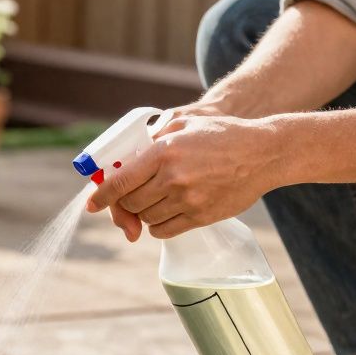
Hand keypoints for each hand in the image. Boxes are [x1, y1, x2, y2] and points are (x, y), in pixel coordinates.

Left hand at [87, 114, 282, 239]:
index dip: (101, 196)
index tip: (92, 204)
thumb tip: (123, 162)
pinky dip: (159, 225)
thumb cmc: (222, 134)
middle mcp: (172, 178)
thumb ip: (152, 141)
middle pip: (130, 204)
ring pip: (146, 219)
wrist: (263, 153)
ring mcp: (187, 200)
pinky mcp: (201, 216)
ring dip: (143, 213)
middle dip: (125, 203)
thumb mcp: (183, 123)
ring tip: (155, 199)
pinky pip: (165, 230)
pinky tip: (166, 212)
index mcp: (163, 151)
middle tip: (130, 198)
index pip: (120, 182)